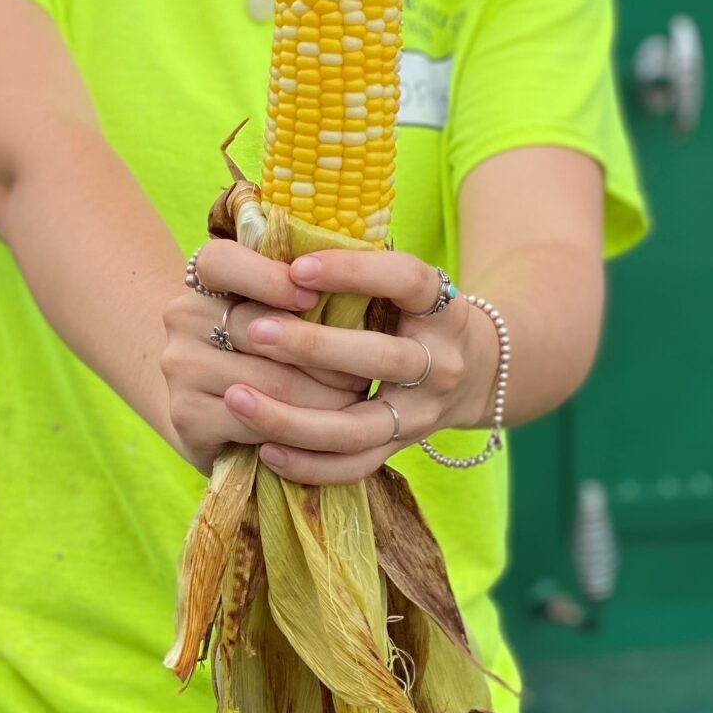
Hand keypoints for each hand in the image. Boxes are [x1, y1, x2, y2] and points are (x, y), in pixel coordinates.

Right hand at [161, 240, 372, 475]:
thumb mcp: (271, 313)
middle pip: (260, 330)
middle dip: (323, 353)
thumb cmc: (258, 351)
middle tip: (365, 368)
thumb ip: (299, 296)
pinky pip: (255, 422)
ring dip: (323, 397)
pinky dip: (297, 430)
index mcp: (202, 279)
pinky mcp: (186, 415)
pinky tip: (322, 430)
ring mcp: (180, 368)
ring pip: (267, 382)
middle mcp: (183, 316)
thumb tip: (361, 292)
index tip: (312, 298)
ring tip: (356, 401)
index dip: (269, 277)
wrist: (206, 410)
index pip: (222, 261)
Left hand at [215, 249, 496, 485]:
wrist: (476, 371)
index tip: (298, 268)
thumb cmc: (414, 312)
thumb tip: (278, 247)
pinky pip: (355, 465)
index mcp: (441, 307)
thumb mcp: (404, 283)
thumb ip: (356, 270)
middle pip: (380, 359)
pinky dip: (310, 465)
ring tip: (237, 398)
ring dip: (294, 417)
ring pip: (360, 426)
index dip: (354, 273)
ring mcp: (422, 413)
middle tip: (255, 331)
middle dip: (313, 347)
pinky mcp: (402, 447)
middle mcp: (439, 362)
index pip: (405, 281)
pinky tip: (264, 450)